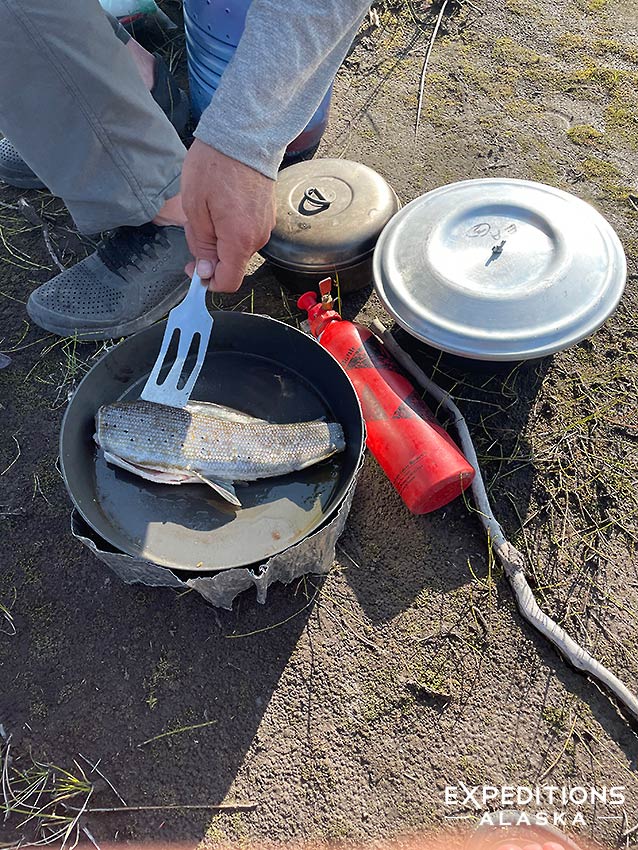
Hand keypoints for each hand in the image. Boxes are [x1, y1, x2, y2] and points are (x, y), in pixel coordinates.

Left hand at [181, 140, 275, 291]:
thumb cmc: (215, 165)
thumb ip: (201, 245)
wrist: (244, 134)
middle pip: (232, 264)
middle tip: (194, 227)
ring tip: (206, 210)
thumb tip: (205, 272)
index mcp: (239, 239)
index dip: (209, 282)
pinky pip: (246, 232)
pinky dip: (231, 228)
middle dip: (211, 255)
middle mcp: (257, 237)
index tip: (194, 271)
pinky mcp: (267, 214)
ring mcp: (265, 226)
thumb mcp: (195, 208)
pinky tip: (220, 205)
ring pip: (238, 248)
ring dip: (220, 239)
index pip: (228, 281)